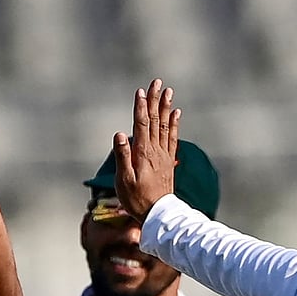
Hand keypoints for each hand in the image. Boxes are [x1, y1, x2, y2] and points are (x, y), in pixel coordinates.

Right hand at [113, 78, 179, 219]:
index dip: (140, 107)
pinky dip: (174, 123)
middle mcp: (155, 150)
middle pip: (155, 120)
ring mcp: (164, 154)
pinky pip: (173, 137)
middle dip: (155, 100)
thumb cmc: (136, 199)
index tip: (140, 91)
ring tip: (168, 91)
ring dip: (165, 107)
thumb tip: (120, 134)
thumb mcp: (123, 180)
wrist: (158, 214)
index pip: (141, 124)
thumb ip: (122, 156)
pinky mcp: (168, 160)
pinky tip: (176, 113)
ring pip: (165, 125)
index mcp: (143, 153)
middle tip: (157, 82)